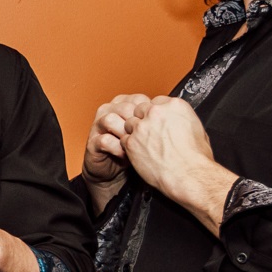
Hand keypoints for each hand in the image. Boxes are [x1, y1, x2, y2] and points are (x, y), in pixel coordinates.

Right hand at [82, 94, 151, 212]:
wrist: (115, 171)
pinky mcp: (93, 143)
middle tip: (148, 138)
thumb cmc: (136, 151)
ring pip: (110, 120)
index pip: (138, 99)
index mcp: (124, 104)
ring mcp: (99, 126)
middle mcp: (110, 111)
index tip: (159, 126)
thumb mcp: (150, 132)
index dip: (149, 113)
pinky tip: (126, 155)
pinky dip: (117, 148)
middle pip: (124, 107)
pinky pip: (104, 140)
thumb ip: (158, 120)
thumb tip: (179, 115)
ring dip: (125, 134)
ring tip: (136, 146)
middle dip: (138, 123)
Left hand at [122, 96, 215, 193]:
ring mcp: (142, 127)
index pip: (157, 101)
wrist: (188, 175)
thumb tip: (178, 122)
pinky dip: (129, 145)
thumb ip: (182, 120)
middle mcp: (156, 113)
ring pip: (130, 122)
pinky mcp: (131, 142)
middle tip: (150, 132)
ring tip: (145, 144)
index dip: (156, 112)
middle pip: (141, 109)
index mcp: (175, 106)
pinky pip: (124, 139)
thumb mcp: (198, 130)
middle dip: (144, 119)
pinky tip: (140, 152)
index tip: (158, 120)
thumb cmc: (195, 158)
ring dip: (135, 132)